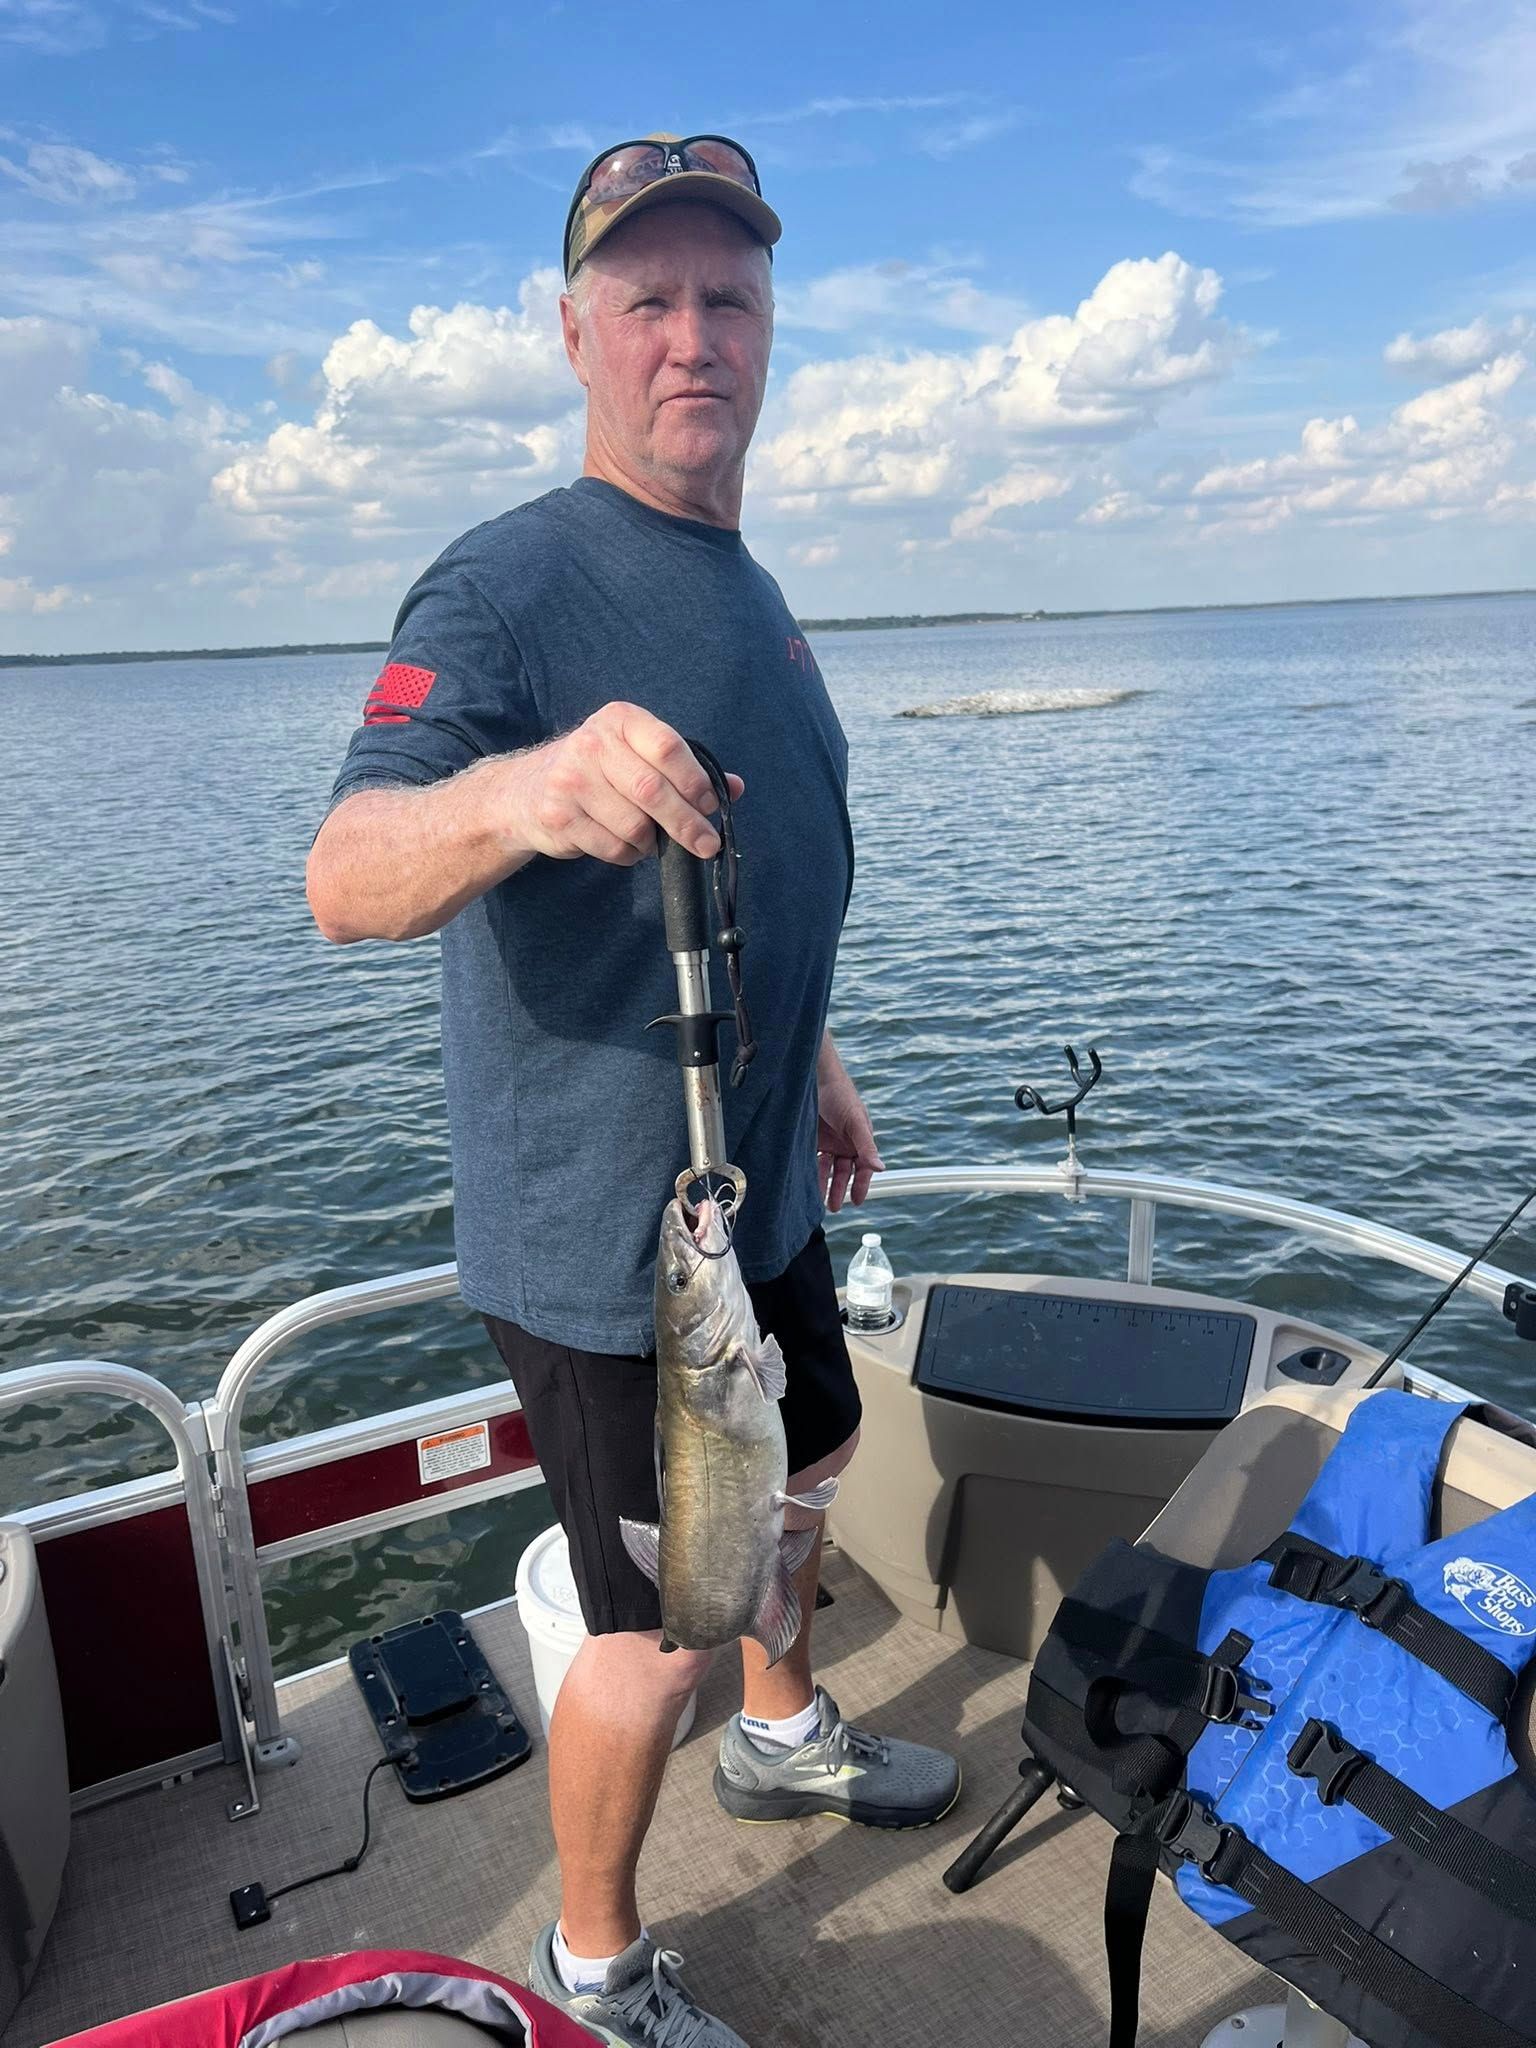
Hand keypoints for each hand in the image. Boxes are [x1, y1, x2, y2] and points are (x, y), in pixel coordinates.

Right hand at [503, 702, 743, 866]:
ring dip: (652, 841)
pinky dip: (630, 854)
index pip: (668, 747)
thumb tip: (736, 787)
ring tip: (650, 837)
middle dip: (687, 824)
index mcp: (620, 720)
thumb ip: (685, 767)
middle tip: (706, 844)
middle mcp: (592, 744)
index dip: (695, 781)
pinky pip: (613, 847)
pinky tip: (624, 843)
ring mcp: (571, 780)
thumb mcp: (637, 754)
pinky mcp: (559, 815)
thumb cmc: (597, 770)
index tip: (710, 806)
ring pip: (635, 825)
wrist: (525, 791)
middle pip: (653, 791)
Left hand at [817, 1061, 883, 1212]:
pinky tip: (805, 1184)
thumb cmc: (841, 1095)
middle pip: (844, 1172)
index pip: (863, 1168)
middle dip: (840, 1189)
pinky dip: (810, 1172)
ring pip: (827, 1169)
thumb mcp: (856, 1122)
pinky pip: (812, 1160)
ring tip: (818, 1201)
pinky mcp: (811, 1139)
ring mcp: (828, 1141)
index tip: (857, 1202)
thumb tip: (881, 1169)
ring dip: (823, 1184)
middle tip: (834, 1207)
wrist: (814, 1077)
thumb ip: (867, 1147)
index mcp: (860, 1140)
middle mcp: (845, 1143)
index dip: (861, 1185)